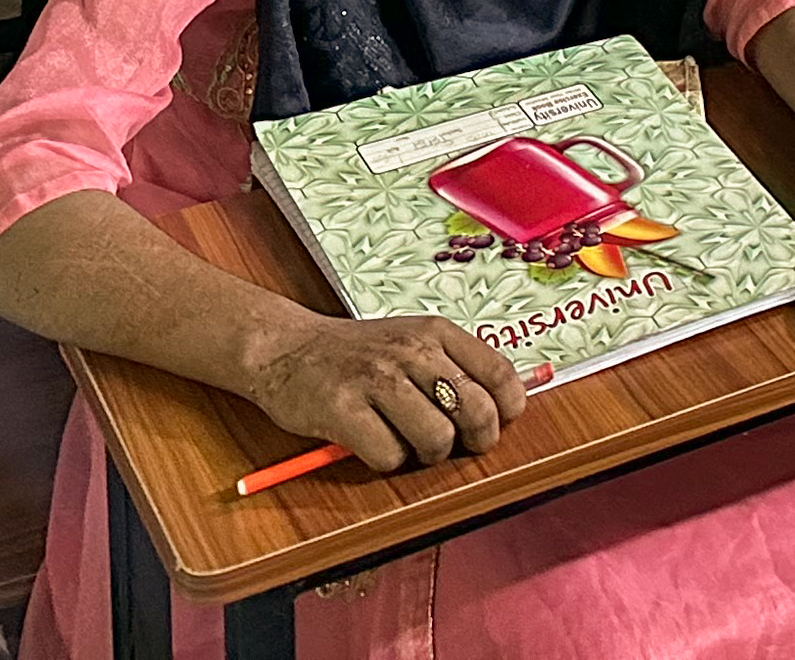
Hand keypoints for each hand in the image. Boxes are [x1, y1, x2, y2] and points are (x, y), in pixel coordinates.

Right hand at [244, 313, 526, 473]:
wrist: (286, 348)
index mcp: (435, 332)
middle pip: (474, 410)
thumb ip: (454, 365)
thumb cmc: (357, 354)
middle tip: (455, 445)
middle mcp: (411, 351)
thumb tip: (504, 407)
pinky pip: (388, 456)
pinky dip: (386, 461)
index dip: (508, 409)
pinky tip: (373, 443)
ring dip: (427, 455)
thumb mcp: (412, 341)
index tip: (500, 424)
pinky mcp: (343, 410)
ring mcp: (376, 379)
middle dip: (474, 440)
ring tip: (407, 442)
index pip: (498, 373)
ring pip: (436, 439)